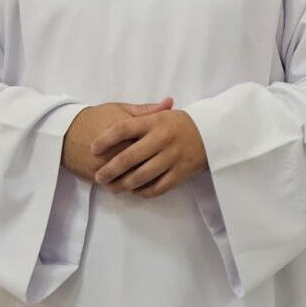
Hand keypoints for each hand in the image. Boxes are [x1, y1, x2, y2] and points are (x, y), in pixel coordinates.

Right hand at [61, 99, 171, 181]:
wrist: (65, 131)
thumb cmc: (96, 117)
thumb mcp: (120, 109)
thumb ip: (146, 110)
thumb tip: (171, 103)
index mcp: (125, 128)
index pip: (151, 141)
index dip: (162, 148)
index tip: (169, 148)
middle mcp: (116, 148)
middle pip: (143, 162)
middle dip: (155, 166)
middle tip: (163, 165)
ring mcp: (105, 164)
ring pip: (131, 177)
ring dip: (142, 179)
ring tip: (150, 176)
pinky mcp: (95, 175)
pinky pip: (117, 184)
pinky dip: (127, 186)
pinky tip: (135, 184)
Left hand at [91, 108, 208, 197]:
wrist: (212, 133)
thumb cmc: (179, 124)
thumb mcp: (162, 115)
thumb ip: (140, 115)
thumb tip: (113, 121)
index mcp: (154, 122)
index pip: (123, 129)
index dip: (105, 140)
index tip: (93, 149)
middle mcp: (162, 139)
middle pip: (128, 157)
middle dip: (109, 170)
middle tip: (99, 177)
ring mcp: (172, 157)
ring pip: (141, 176)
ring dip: (123, 184)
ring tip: (112, 188)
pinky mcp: (180, 173)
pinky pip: (157, 187)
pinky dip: (143, 191)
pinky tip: (135, 191)